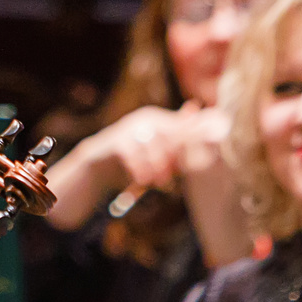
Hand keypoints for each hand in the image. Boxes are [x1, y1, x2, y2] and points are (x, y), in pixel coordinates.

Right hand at [45, 103, 224, 228]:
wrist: (96, 164)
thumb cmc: (133, 160)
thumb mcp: (156, 153)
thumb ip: (177, 146)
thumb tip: (205, 143)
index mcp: (158, 118)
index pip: (181, 127)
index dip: (188, 145)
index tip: (188, 165)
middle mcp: (145, 118)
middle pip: (170, 136)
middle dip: (173, 159)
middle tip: (173, 176)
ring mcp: (129, 127)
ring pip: (153, 147)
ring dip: (157, 167)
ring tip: (160, 183)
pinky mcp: (115, 140)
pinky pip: (133, 154)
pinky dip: (140, 169)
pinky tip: (142, 180)